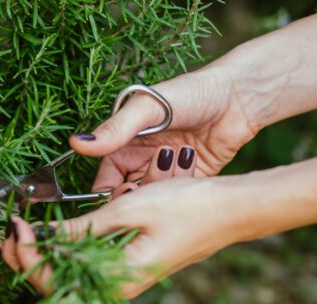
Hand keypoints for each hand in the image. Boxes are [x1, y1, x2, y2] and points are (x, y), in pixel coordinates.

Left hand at [0, 176, 243, 297]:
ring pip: (65, 278)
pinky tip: (44, 236)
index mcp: (117, 281)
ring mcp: (119, 279)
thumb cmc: (188, 208)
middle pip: (54, 285)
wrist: (230, 211)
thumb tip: (42, 236)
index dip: (27, 254)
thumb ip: (82, 228)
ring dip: (36, 256)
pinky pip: (82, 267)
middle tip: (0, 231)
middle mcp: (115, 288)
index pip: (54, 280)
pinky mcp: (123, 267)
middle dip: (21, 259)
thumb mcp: (127, 211)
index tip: (15, 225)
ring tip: (11, 235)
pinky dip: (58, 252)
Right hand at [70, 68, 257, 193]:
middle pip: (128, 196)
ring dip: (161, 187)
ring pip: (152, 199)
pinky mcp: (190, 180)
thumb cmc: (191, 93)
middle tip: (149, 186)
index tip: (122, 193)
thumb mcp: (147, 109)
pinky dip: (181, 190)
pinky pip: (177, 197)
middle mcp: (142, 161)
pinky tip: (190, 166)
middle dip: (137, 196)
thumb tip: (77, 143)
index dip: (109, 194)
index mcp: (124, 145)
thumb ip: (114, 130)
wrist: (239, 97)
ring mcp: (166, 172)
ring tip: (175, 161)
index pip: (105, 181)